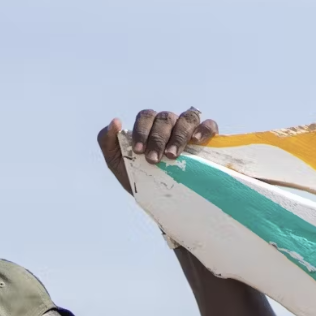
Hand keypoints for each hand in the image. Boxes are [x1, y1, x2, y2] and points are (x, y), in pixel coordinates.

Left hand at [97, 107, 219, 194]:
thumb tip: (115, 121)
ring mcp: (188, 128)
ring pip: (187, 118)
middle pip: (165, 118)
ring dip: (179, 135)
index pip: (146, 116)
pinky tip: (196, 141)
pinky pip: (209, 125)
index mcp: (149, 124)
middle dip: (157, 139)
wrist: (157, 198)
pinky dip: (203, 129)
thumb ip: (107, 141)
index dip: (142, 131)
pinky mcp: (206, 138)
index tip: (138, 152)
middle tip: (153, 160)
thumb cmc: (136, 176)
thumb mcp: (116, 162)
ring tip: (172, 156)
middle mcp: (169, 122)